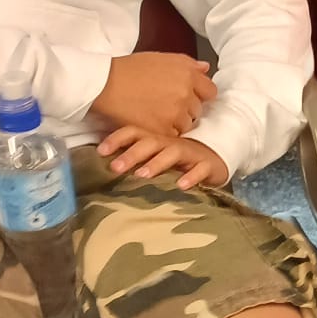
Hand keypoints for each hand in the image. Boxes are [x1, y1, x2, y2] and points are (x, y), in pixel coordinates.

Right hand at [89, 53, 216, 136]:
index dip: (199, 95)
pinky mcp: (163, 130)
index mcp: (187, 74)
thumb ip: (188, 64)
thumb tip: (206, 68)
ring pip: (187, 124)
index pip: (210, 91)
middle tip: (166, 106)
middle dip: (186, 109)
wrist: (105, 84)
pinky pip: (174, 136)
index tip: (188, 97)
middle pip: (198, 109)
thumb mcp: (161, 58)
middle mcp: (186, 93)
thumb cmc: (130, 69)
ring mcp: (175, 113)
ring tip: (157, 115)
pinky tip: (152, 123)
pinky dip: (165, 133)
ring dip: (176, 123)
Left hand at [97, 127, 228, 190]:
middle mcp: (171, 142)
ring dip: (157, 163)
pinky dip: (191, 176)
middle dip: (132, 154)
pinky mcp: (207, 165)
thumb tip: (105, 162)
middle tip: (115, 167)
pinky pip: (200, 169)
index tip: (100, 151)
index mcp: (156, 138)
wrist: (216, 159)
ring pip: (173, 153)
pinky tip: (181, 185)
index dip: (117, 139)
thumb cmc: (180, 159)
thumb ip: (136, 155)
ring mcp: (190, 153)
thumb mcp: (156, 154)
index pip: (134, 132)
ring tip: (142, 175)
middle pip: (151, 142)